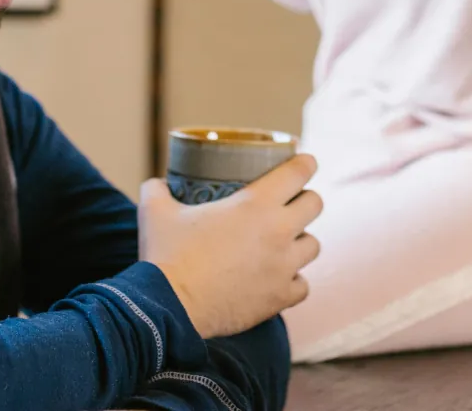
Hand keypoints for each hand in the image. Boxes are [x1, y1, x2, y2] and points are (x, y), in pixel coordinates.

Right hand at [138, 154, 322, 338]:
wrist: (170, 307)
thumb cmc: (166, 255)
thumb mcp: (156, 211)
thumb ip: (157, 190)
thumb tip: (156, 183)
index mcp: (256, 203)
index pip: (299, 172)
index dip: (305, 163)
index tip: (304, 163)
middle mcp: (279, 231)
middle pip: (315, 205)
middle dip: (305, 200)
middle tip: (289, 204)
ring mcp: (284, 267)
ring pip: (313, 246)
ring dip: (300, 242)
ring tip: (283, 244)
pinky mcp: (280, 298)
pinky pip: (303, 286)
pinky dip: (292, 281)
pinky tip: (277, 279)